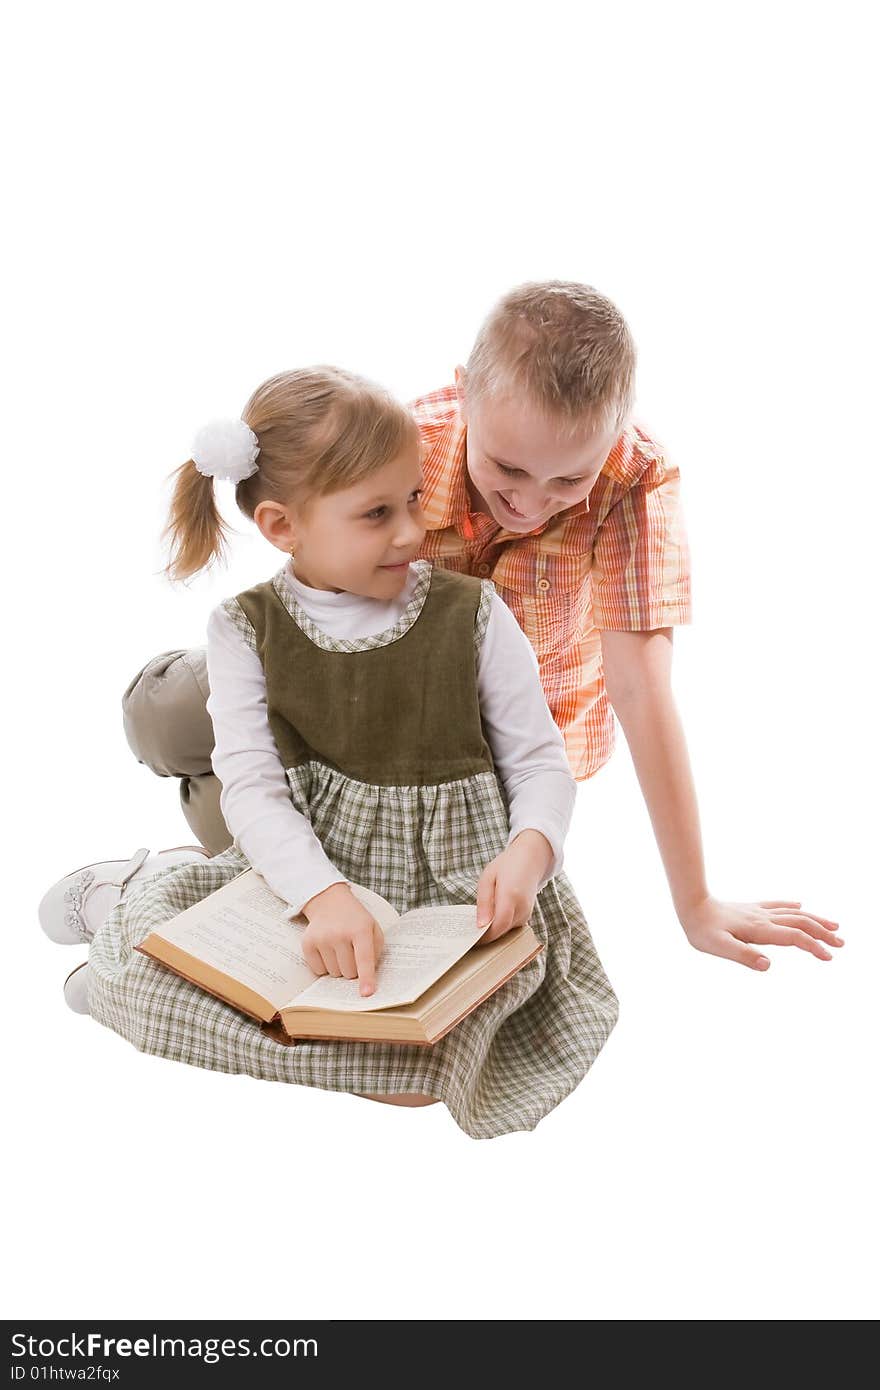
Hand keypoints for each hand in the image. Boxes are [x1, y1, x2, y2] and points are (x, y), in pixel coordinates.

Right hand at [300, 882, 385, 995]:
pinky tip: (327, 951)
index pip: (364, 959)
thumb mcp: (373, 928)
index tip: (366, 994)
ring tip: (339, 950)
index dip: (366, 978)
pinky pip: (318, 971)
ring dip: (339, 968)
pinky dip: (324, 967)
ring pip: (334, 974)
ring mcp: (321, 938)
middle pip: (349, 973)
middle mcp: (339, 934)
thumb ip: (376, 951)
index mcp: (360, 929)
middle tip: (352, 954)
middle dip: (353, 970)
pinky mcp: (307, 943)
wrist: (329, 901)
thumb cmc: (355, 920)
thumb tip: (366, 978)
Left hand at [476, 830, 552, 942]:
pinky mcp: (527, 915)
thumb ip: (484, 902)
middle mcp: (522, 907)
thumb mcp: (488, 878)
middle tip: (468, 934)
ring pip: (506, 931)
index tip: (470, 938)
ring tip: (477, 923)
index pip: (499, 926)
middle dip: (485, 935)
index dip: (485, 936)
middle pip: (501, 931)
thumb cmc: (506, 866)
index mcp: (511, 895)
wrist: (530, 859)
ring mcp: (527, 912)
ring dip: (492, 930)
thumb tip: (480, 925)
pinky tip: (490, 917)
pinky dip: (499, 925)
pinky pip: (510, 926)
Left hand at [679, 895, 843, 970]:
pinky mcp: (751, 908)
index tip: (829, 957)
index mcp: (759, 930)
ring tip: (833, 926)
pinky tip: (800, 905)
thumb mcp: (719, 947)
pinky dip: (793, 907)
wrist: (690, 905)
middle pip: (801, 923)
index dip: (814, 946)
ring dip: (815, 919)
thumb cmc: (702, 930)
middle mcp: (763, 918)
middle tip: (842, 943)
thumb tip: (767, 965)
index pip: (794, 937)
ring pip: (794, 913)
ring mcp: (758, 911)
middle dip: (823, 933)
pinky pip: (778, 905)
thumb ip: (743, 955)